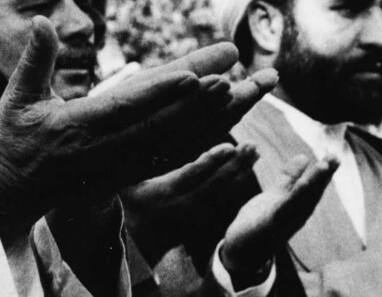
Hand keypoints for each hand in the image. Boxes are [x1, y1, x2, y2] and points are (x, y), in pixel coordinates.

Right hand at [0, 17, 278, 239]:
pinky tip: (229, 121)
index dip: (165, 92)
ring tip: (246, 87)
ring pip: (177, 139)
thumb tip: (42, 21)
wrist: (8, 197)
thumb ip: (34, 61)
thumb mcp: (14, 101)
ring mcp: (122, 165)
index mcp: (80, 129)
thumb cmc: (8, 143)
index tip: (198, 73)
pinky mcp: (131, 173)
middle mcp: (108, 150)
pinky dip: (204, 137)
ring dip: (214, 115)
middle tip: (237, 66)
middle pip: (165, 121)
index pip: (129, 108)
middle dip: (204, 95)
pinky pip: (175, 154)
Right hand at [121, 142, 259, 262]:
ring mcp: (195, 216)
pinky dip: (237, 186)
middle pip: (214, 185)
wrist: (139, 243)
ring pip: (223, 194)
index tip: (228, 147)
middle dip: (234, 165)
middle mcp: (183, 206)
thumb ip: (134, 162)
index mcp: (164, 192)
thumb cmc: (132, 203)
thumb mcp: (127, 183)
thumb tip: (136, 137)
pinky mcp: (203, 221)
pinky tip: (247, 169)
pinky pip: (224, 203)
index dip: (210, 161)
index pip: (191, 175)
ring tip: (254, 152)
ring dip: (240, 173)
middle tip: (251, 146)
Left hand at [220, 155, 338, 277]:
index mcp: (298, 208)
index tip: (336, 157)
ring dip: (312, 184)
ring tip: (322, 166)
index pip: (314, 189)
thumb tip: (304, 157)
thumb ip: (290, 178)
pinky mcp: (268, 227)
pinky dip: (292, 198)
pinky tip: (300, 184)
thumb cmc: (261, 221)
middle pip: (311, 195)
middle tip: (334, 158)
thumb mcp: (277, 195)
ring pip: (300, 201)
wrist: (243, 249)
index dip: (325, 174)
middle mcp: (295, 216)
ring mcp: (283, 223)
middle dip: (323, 177)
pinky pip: (282, 211)